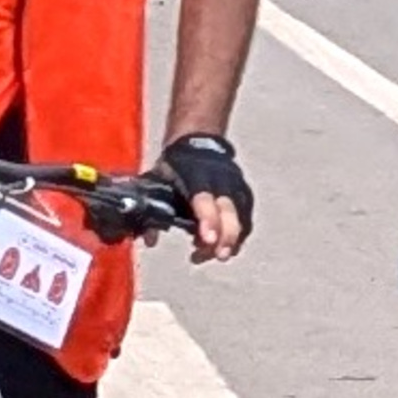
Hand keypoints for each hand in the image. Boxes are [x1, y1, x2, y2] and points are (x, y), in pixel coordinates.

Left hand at [160, 133, 251, 262]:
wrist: (197, 141)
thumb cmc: (175, 167)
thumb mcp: (157, 181)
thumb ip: (152, 211)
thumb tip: (150, 241)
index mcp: (196, 174)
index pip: (204, 199)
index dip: (208, 220)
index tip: (207, 240)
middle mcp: (220, 179)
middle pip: (230, 210)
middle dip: (228, 236)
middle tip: (219, 256)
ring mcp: (235, 186)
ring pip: (242, 216)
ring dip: (232, 240)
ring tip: (213, 255)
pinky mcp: (244, 193)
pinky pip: (246, 218)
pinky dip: (238, 236)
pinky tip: (223, 247)